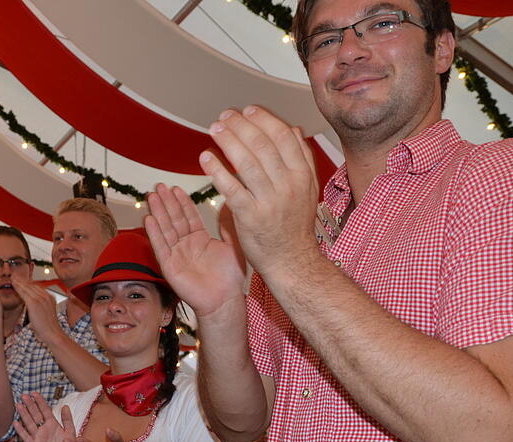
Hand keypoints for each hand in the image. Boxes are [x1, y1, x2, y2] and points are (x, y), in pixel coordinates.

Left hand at [10, 273, 60, 341]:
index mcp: (50, 298)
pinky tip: (13, 283)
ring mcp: (41, 298)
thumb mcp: (47, 315)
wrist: (52, 334)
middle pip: (33, 285)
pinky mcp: (34, 302)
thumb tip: (35, 309)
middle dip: (23, 280)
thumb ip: (41, 309)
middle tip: (15, 276)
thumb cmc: (49, 329)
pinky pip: (24, 292)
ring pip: (27, 287)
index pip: (38, 288)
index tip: (22, 281)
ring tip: (12, 277)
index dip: (29, 284)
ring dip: (19, 281)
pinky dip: (18, 287)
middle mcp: (46, 296)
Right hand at [13, 391, 76, 441]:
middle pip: (35, 414)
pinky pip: (26, 437)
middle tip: (24, 395)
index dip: (40, 402)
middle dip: (29, 405)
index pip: (45, 410)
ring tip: (18, 405)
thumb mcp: (70, 432)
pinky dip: (21, 431)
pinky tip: (15, 423)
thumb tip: (65, 405)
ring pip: (29, 423)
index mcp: (53, 424)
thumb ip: (67, 419)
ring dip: (24, 414)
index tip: (34, 393)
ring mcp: (37, 436)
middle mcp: (43, 428)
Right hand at [145, 183, 245, 316]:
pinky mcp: (170, 267)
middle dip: (166, 202)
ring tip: (151, 196)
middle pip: (174, 219)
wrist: (225, 300)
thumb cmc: (230, 278)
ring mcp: (177, 255)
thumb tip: (229, 204)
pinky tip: (149, 219)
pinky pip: (161, 248)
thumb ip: (228, 226)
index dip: (181, 201)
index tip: (175, 187)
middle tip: (159, 186)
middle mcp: (186, 245)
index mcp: (199, 239)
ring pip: (165, 230)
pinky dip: (154, 234)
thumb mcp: (233, 245)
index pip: (188, 216)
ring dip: (158, 213)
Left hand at [201, 106, 320, 275]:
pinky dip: (217, 169)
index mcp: (302, 175)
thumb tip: (294, 129)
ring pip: (246, 162)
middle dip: (241, 125)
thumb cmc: (295, 226)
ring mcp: (269, 201)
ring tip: (214, 129)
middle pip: (262, 145)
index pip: (283, 137)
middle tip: (225, 116)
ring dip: (227, 141)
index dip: (263, 119)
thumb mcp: (307, 189)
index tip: (248, 110)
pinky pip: (231, 188)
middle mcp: (288, 185)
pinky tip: (206, 157)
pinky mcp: (250, 216)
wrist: (291, 261)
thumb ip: (301, 158)